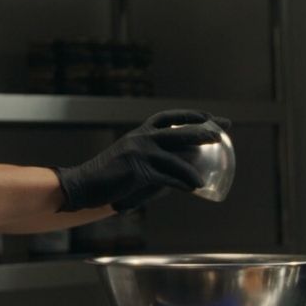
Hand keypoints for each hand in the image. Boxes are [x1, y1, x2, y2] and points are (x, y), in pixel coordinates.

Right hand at [54, 110, 229, 212]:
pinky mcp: (137, 171)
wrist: (85, 184)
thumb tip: (180, 163)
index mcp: (140, 132)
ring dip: (193, 167)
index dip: (190, 116)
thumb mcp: (130, 157)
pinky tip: (192, 189)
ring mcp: (139, 153)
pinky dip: (181, 184)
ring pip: (174, 157)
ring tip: (205, 177)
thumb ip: (151, 155)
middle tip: (221, 134)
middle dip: (202, 131)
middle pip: (178, 131)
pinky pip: (166, 178)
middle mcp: (141, 138)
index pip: (169, 117)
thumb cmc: (110, 175)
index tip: (209, 117)